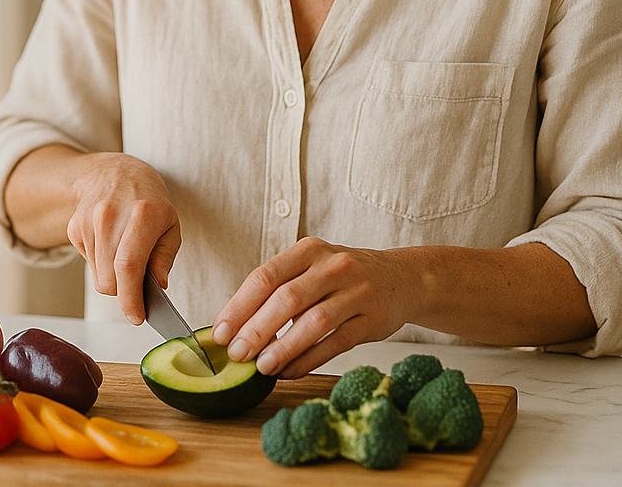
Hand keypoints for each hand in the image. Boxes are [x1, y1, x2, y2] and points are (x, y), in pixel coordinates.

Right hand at [65, 153, 181, 325]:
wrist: (113, 171)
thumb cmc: (149, 201)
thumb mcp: (170, 224)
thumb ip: (165, 257)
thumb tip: (158, 288)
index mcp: (143, 215)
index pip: (129, 267)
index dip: (131, 299)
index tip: (137, 317)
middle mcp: (111, 217)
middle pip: (110, 280)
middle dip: (125, 293)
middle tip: (138, 287)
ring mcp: (88, 222)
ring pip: (98, 277)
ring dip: (113, 278)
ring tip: (125, 254)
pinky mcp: (74, 228)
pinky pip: (89, 264)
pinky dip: (102, 264)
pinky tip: (110, 243)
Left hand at [210, 237, 413, 378]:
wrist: (401, 278)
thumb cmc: (343, 278)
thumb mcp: (312, 268)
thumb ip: (279, 290)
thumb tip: (236, 328)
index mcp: (309, 250)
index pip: (265, 276)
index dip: (239, 306)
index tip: (220, 332)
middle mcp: (333, 266)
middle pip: (287, 298)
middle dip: (257, 329)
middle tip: (237, 354)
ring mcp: (356, 291)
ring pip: (314, 322)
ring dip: (284, 347)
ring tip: (262, 367)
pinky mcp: (373, 318)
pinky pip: (337, 342)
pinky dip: (310, 359)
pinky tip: (290, 371)